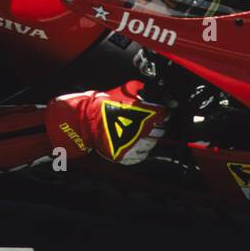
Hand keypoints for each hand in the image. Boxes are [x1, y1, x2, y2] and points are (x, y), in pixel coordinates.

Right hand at [46, 80, 167, 164]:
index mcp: (144, 113)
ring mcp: (135, 144)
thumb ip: (137, 95)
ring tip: (140, 134)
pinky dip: (140, 151)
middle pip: (160, 130)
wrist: (85, 122)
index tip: (162, 113)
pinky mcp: (126, 155)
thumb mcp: (122, 96)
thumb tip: (145, 93)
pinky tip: (135, 145)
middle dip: (157, 126)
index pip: (164, 113)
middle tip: (151, 123)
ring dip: (149, 139)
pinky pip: (141, 156)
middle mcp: (143, 129)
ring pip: (151, 144)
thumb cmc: (101, 107)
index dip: (163, 112)